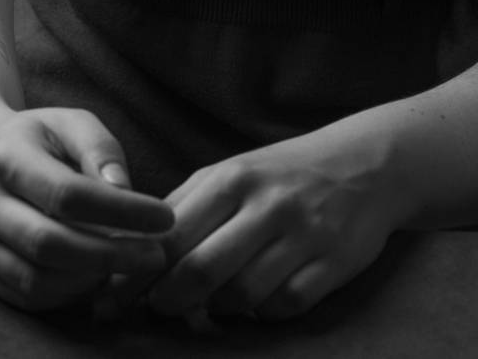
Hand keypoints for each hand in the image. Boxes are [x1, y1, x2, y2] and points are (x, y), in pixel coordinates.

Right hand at [0, 105, 175, 312]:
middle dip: (111, 255)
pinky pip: (29, 297)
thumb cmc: (37, 138)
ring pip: (37, 279)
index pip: (66, 193)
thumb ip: (99, 149)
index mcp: (6, 157)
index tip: (163, 216)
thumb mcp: (69, 122)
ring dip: (92, 278)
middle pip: (49, 244)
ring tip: (130, 263)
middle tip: (156, 254)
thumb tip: (124, 190)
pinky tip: (99, 275)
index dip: (120, 210)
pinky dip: (70, 293)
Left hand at [95, 130, 397, 322]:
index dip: (137, 273)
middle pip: (201, 270)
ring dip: (217, 311)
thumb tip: (133, 252)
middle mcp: (266, 204)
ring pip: (240, 296)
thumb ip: (187, 208)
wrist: (366, 163)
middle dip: (169, 301)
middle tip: (159, 311)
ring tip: (211, 306)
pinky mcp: (334, 263)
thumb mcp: (232, 173)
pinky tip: (258, 302)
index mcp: (232, 177)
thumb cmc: (281, 174)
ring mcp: (302, 235)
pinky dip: (262, 313)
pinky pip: (284, 307)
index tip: (112, 299)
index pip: (171, 234)